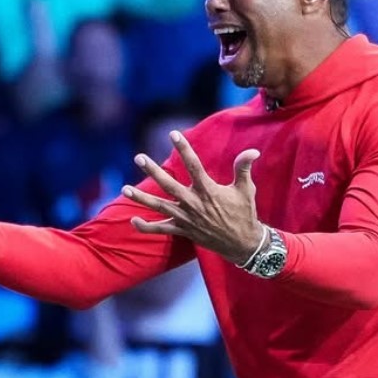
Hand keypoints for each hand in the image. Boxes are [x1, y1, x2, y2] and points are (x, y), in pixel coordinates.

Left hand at [122, 130, 262, 263]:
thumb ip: (243, 169)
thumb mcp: (246, 190)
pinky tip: (133, 220)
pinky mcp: (183, 230)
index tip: (174, 134)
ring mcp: (186, 218)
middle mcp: (193, 203)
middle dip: (152, 170)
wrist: (243, 243)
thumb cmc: (244, 214)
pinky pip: (161, 229)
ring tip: (124, 189)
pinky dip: (146, 227)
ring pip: (158, 206)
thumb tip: (252, 151)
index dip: (184, 148)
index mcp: (207, 190)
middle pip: (168, 184)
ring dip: (141, 198)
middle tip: (138, 157)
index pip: (193, 165)